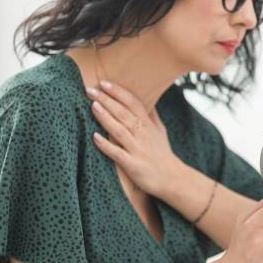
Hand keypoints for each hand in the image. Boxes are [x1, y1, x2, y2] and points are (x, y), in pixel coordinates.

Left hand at [86, 80, 182, 196]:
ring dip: (105, 118)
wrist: (172, 179)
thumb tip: (147, 100)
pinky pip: (117, 153)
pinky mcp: (133, 165)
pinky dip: (106, 145)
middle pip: (123, 113)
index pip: (133, 103)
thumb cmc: (163, 154)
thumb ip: (151, 115)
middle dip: (106, 100)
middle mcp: (142, 134)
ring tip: (93, 106)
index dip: (118, 92)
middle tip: (90, 90)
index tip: (104, 83)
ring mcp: (137, 149)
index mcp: (147, 124)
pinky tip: (95, 137)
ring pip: (119, 130)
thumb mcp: (160, 131)